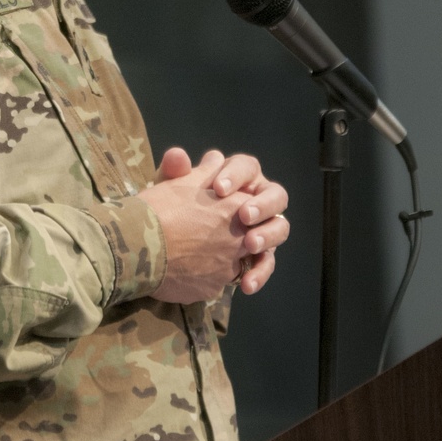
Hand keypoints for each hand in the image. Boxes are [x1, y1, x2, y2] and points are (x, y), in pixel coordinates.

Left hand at [145, 147, 289, 302]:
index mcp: (236, 177)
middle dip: (263, 205)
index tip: (218, 188)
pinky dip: (259, 272)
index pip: (246, 167)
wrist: (162, 246)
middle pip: (275, 195)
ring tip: (249, 245)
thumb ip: (172, 173)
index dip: (236, 175)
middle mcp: (254, 200)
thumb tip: (177, 156)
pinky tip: (246, 284)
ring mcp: (260, 228)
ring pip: (280, 227)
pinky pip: (267, 262)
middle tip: (243, 216)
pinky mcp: (257, 255)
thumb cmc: (169, 209)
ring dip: (268, 235)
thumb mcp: (167, 192)